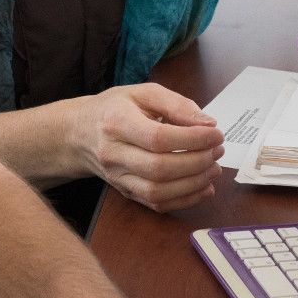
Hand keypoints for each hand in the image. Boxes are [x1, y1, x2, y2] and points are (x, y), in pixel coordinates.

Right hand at [72, 83, 223, 212]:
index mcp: (116, 122)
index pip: (158, 138)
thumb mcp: (143, 93)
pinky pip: (156, 204)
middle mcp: (113, 154)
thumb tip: (208, 124)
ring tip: (214, 168)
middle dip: (197, 162)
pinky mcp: (124, 192)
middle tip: (218, 151)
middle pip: (159, 168)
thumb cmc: (115, 109)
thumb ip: (177, 104)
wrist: (79, 133)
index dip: (193, 139)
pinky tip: (204, 187)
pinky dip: (185, 200)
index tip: (216, 134)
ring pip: (158, 192)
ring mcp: (117, 177)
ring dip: (194, 183)